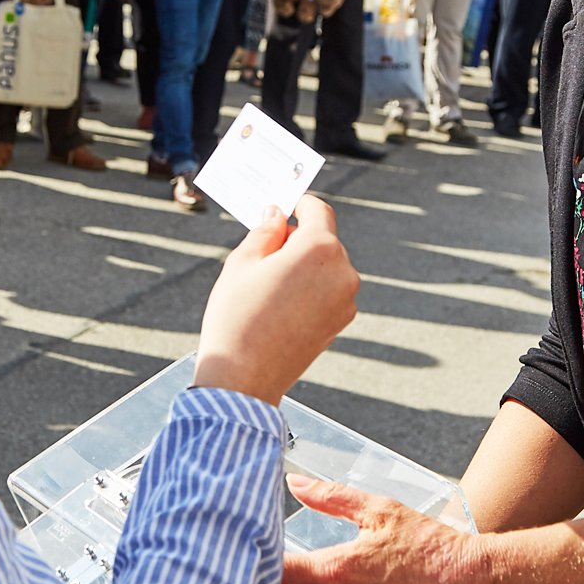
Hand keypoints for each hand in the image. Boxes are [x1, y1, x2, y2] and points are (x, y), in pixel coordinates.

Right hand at [192, 197, 356, 406]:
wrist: (244, 378)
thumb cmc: (237, 316)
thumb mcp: (242, 262)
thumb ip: (265, 231)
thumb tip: (277, 215)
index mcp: (320, 248)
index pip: (317, 210)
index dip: (298, 205)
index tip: (281, 208)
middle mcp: (343, 272)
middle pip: (323, 239)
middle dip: (297, 239)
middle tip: (262, 252)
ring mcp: (346, 300)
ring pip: (326, 267)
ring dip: (303, 265)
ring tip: (267, 286)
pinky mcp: (341, 323)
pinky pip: (327, 292)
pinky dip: (309, 289)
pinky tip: (279, 306)